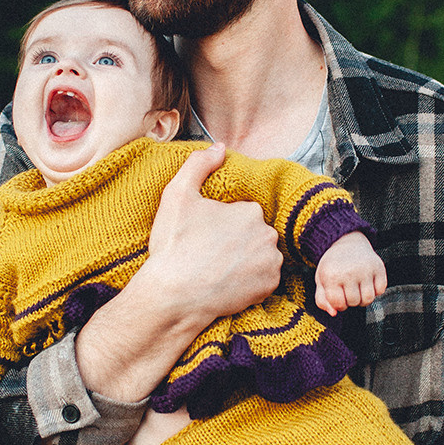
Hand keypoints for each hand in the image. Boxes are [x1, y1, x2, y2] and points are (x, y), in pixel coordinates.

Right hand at [74, 143, 283, 403]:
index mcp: (250, 210)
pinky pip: (264, 279)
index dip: (223, 222)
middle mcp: (267, 234)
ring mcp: (270, 263)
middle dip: (238, 240)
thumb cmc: (174, 246)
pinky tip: (228, 282)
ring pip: (261, 255)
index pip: (243, 212)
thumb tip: (219, 148)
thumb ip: (199, 164)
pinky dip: (251, 281)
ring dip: (247, 260)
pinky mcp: (269, 288)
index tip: (206, 234)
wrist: (173, 296)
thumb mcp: (177, 195)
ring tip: (219, 268)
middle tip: (210, 252)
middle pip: (254, 233)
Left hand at [314, 232, 386, 315]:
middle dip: (350, 300)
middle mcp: (349, 272)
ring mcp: (365, 269)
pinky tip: (367, 282)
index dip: (338, 304)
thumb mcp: (321, 279)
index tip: (338, 296)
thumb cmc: (333, 264)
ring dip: (363, 298)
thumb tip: (334, 313)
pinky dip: (375, 290)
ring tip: (357, 288)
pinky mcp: (378, 267)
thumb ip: (322, 300)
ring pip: (368, 299)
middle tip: (348, 289)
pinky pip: (381, 290)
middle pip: (354, 303)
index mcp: (331, 275)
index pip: (338, 304)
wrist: (346, 241)